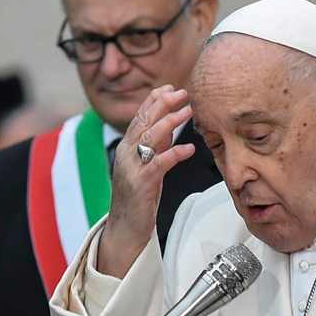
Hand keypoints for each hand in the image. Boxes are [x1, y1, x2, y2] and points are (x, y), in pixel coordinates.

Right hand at [98, 85, 196, 277]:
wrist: (126, 228)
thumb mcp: (148, 165)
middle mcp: (126, 154)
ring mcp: (131, 168)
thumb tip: (170, 124)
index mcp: (128, 148)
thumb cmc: (139, 197)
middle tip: (182, 92)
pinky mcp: (140, 184)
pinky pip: (158, 164)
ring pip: (149, 138)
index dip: (154, 100)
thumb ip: (156, 145)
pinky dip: (174, 154)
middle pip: (144, 122)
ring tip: (187, 111)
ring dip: (169, 122)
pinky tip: (190, 148)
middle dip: (163, 104)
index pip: (140, 117)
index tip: (170, 87)